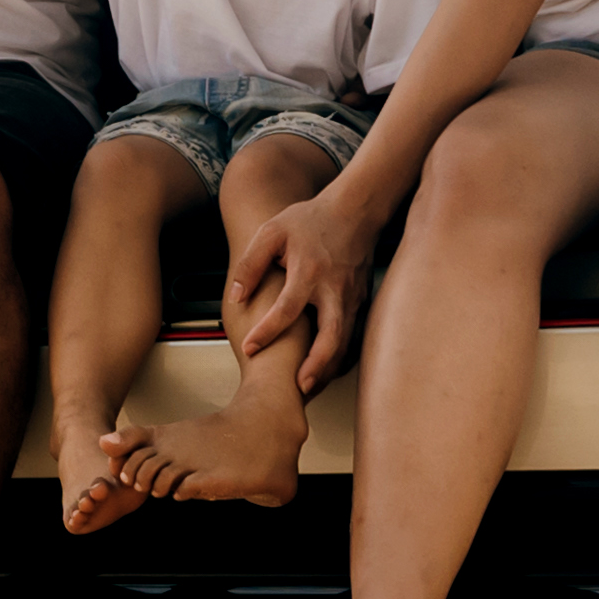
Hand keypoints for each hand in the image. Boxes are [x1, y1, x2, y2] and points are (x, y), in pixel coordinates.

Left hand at [226, 187, 385, 385]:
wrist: (354, 211)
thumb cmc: (308, 221)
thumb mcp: (271, 232)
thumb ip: (250, 264)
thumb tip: (236, 297)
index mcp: (310, 271)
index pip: (287, 308)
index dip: (267, 331)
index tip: (249, 348)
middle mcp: (335, 289)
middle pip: (332, 335)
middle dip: (317, 364)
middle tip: (299, 388)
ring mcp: (352, 297)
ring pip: (345, 342)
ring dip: (329, 367)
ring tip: (309, 388)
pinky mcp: (361, 302)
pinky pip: (351, 336)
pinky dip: (339, 356)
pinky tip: (324, 370)